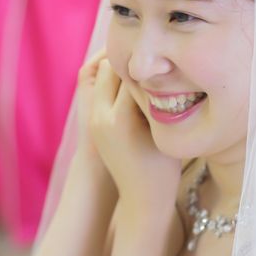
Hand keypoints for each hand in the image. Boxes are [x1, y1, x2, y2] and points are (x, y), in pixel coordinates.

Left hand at [83, 55, 181, 220]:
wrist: (140, 197)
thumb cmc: (164, 167)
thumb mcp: (164, 130)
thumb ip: (157, 99)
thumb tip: (158, 68)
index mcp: (120, 119)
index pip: (132, 74)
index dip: (149, 64)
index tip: (164, 58)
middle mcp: (100, 117)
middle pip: (110, 69)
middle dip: (131, 64)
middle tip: (152, 59)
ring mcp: (93, 119)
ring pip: (101, 76)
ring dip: (120, 72)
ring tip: (143, 72)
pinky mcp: (91, 122)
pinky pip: (100, 90)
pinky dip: (114, 83)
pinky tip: (133, 85)